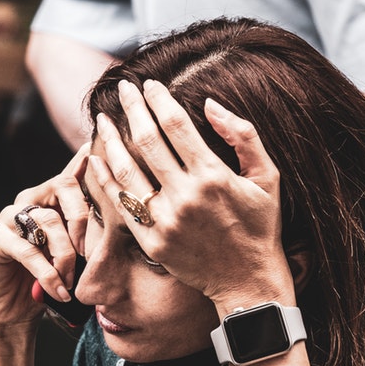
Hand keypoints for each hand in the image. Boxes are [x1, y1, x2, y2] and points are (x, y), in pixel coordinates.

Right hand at [0, 144, 90, 329]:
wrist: (12, 311)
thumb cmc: (50, 281)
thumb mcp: (76, 257)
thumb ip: (90, 236)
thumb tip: (121, 222)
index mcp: (51, 198)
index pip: (72, 173)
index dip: (88, 161)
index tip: (100, 153)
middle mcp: (29, 199)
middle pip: (63, 186)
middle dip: (84, 218)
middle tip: (89, 253)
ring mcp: (9, 216)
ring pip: (48, 220)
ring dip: (66, 255)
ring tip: (71, 282)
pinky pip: (28, 250)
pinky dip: (48, 274)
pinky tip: (59, 291)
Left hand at [90, 79, 293, 309]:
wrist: (248, 280)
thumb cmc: (260, 226)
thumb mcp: (267, 177)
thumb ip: (243, 136)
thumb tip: (209, 105)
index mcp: (213, 176)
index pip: (176, 125)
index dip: (158, 100)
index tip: (149, 85)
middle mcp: (186, 196)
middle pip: (147, 140)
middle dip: (132, 109)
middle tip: (123, 90)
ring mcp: (166, 221)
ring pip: (127, 170)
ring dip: (111, 140)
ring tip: (102, 120)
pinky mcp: (153, 242)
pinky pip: (122, 204)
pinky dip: (105, 178)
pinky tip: (97, 159)